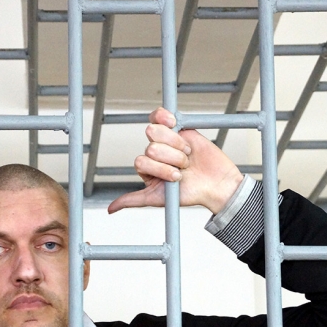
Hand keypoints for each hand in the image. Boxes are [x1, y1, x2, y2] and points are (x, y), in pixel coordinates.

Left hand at [108, 107, 243, 214]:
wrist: (216, 184)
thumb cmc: (188, 194)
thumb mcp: (156, 199)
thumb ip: (133, 200)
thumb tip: (110, 210)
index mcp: (146, 168)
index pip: (142, 161)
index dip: (161, 169)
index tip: (176, 177)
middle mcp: (154, 154)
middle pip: (151, 148)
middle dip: (172, 159)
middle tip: (184, 167)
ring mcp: (165, 140)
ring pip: (157, 134)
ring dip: (177, 147)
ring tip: (187, 156)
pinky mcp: (178, 128)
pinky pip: (160, 116)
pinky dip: (164, 117)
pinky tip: (173, 122)